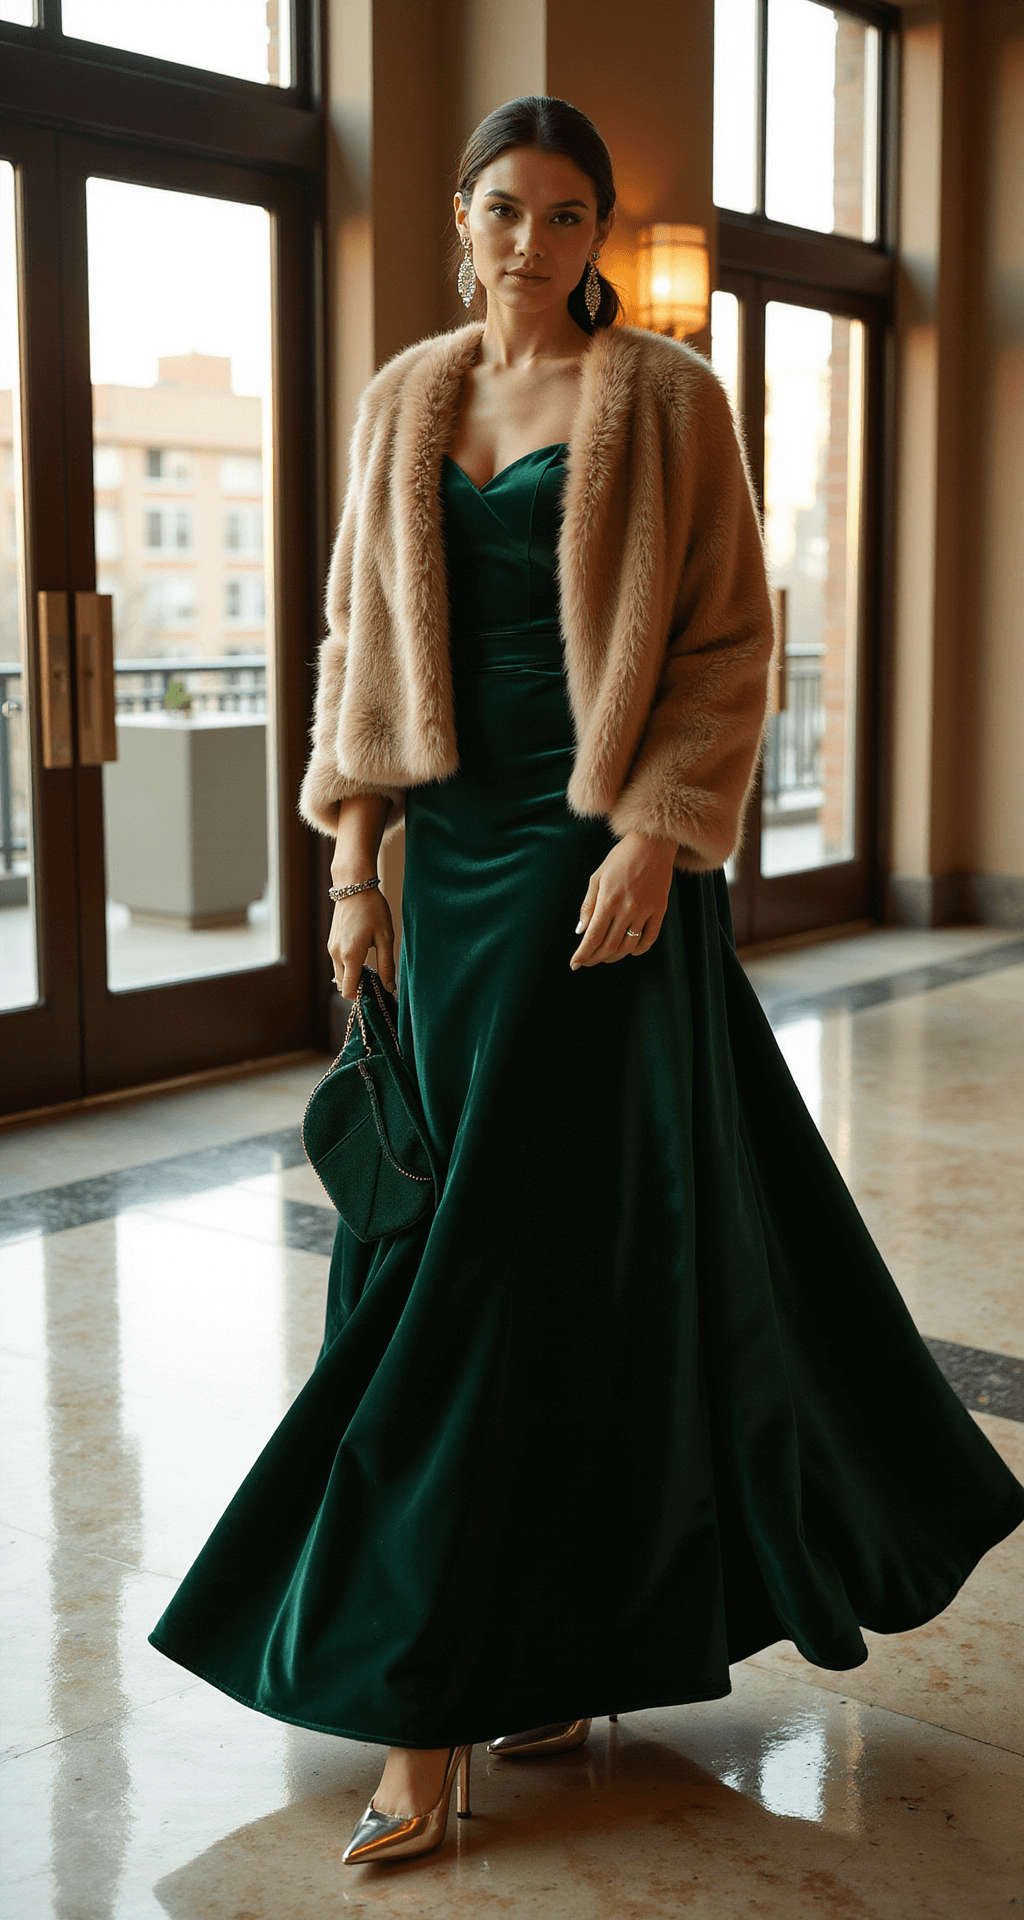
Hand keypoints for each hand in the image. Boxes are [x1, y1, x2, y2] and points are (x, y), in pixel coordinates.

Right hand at [328, 889, 396, 998]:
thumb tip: (389, 988)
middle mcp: (336, 955)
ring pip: (340, 974)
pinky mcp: (331, 943)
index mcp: (350, 956)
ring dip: (353, 975)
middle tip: (377, 978)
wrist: (354, 886)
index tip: (376, 991)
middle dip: (358, 987)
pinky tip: (363, 952)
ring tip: (371, 963)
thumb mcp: (386, 937)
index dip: (361, 997)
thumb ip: (387, 965)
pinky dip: (348, 965)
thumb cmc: (373, 909)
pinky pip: (338, 963)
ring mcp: (331, 948)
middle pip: (343, 985)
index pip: (349, 991)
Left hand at [570, 832, 675, 969]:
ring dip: (614, 956)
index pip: (593, 937)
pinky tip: (630, 951)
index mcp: (608, 900)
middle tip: (587, 961)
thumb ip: (588, 906)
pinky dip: (639, 949)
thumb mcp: (597, 878)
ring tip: (605, 956)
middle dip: (595, 958)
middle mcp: (627, 909)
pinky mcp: (660, 910)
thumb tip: (581, 931)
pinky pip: (650, 938)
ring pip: (628, 945)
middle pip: (609, 946)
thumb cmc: (620, 858)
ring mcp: (645, 911)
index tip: (575, 964)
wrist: (651, 844)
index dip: (583, 954)